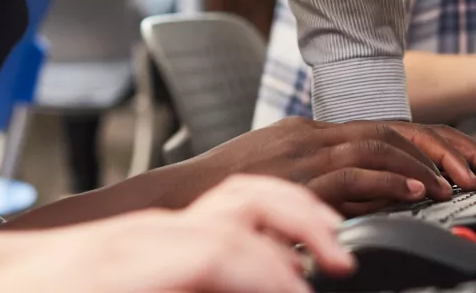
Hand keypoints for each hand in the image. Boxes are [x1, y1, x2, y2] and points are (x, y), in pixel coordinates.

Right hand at [0, 176, 347, 292]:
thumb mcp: (144, 285)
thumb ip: (188, 283)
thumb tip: (248, 285)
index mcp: (163, 236)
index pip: (242, 206)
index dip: (294, 219)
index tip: (330, 255)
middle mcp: (158, 227)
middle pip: (252, 192)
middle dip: (307, 214)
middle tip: (346, 255)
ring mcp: (142, 241)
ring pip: (239, 219)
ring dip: (291, 239)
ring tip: (325, 270)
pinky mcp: (129, 263)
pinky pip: (211, 257)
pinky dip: (257, 272)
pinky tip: (286, 290)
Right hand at [179, 117, 475, 215]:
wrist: (175, 198)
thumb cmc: (224, 199)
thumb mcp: (285, 182)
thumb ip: (329, 184)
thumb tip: (379, 200)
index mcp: (314, 132)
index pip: (391, 127)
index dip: (440, 145)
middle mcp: (313, 134)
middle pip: (397, 128)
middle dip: (452, 150)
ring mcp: (304, 152)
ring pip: (381, 142)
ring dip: (428, 163)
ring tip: (460, 184)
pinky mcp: (294, 174)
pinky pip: (352, 172)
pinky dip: (390, 180)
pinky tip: (418, 193)